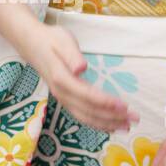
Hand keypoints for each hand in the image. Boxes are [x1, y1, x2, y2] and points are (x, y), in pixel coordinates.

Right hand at [0, 0, 135, 132]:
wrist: (31, 43)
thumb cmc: (51, 39)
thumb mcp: (63, 40)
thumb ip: (72, 55)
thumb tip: (81, 68)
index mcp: (61, 78)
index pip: (87, 95)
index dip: (105, 102)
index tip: (124, 105)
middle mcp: (61, 92)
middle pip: (88, 111)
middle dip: (112, 117)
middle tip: (134, 118)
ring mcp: (62, 98)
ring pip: (85, 117)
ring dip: (107, 124)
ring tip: (127, 126)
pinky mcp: (65, 99)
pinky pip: (82, 116)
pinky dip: (97, 123)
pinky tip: (111, 126)